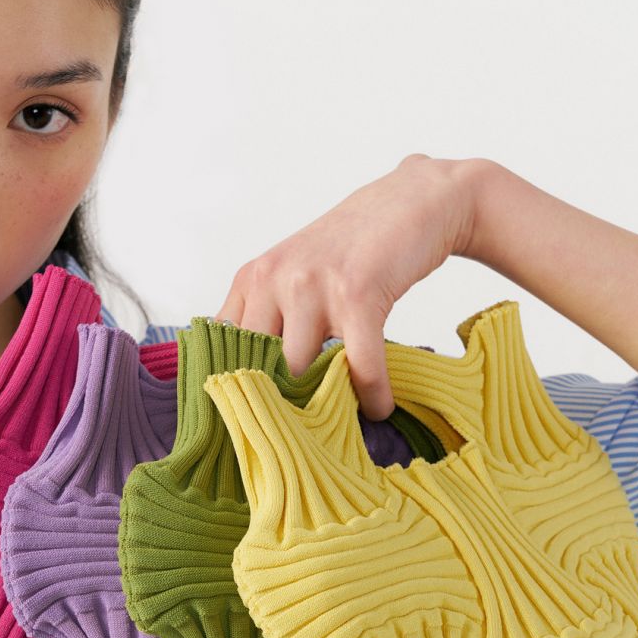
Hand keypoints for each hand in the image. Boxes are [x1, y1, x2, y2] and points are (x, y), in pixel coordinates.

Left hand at [214, 154, 484, 418]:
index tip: (253, 423)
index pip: (224, 350)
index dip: (237, 390)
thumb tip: (256, 389)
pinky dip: (373, 393)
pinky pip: (359, 364)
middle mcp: (273, 279)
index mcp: (252, 279)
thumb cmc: (355, 249)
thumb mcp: (297, 274)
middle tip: (300, 436)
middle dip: (278, 406)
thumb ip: (272, 318)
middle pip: (258, 368)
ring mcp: (311, 285)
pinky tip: (380, 405)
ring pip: (302, 372)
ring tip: (343, 422)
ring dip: (326, 405)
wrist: (413, 201)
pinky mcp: (355, 293)